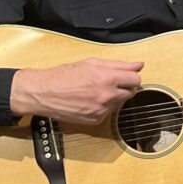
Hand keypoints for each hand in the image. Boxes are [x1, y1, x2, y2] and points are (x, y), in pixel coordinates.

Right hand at [10, 58, 143, 123]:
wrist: (44, 93)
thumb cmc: (65, 75)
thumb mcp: (92, 63)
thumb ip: (119, 65)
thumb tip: (139, 65)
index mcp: (107, 78)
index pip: (136, 80)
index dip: (131, 77)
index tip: (126, 76)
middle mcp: (107, 96)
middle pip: (130, 92)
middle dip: (123, 87)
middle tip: (108, 82)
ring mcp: (102, 110)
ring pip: (119, 103)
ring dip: (113, 97)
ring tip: (95, 91)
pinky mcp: (96, 120)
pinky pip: (108, 113)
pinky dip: (103, 107)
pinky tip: (90, 100)